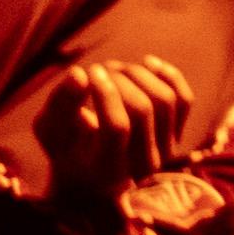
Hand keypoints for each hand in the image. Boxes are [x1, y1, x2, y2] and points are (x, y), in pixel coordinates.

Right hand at [35, 56, 194, 195]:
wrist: (93, 171)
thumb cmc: (66, 147)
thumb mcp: (50, 130)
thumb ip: (59, 104)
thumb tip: (79, 73)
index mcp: (108, 169)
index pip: (117, 127)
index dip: (104, 93)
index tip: (89, 72)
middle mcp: (142, 166)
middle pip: (141, 109)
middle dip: (118, 79)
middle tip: (97, 71)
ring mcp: (165, 152)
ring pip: (164, 100)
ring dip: (138, 74)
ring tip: (114, 69)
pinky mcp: (177, 135)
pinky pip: (183, 99)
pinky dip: (167, 75)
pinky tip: (147, 63)